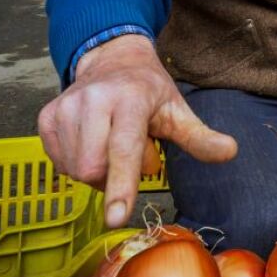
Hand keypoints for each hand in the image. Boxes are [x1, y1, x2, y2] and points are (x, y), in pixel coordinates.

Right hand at [37, 34, 237, 227]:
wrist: (112, 58)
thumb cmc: (149, 90)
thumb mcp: (178, 110)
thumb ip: (200, 136)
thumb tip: (230, 152)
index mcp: (130, 99)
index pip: (123, 150)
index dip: (121, 186)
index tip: (115, 218)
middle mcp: (92, 100)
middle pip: (95, 169)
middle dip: (115, 174)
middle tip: (133, 149)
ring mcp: (65, 107)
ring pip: (76, 170)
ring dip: (98, 170)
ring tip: (112, 142)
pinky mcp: (46, 116)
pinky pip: (59, 163)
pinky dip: (78, 164)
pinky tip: (92, 143)